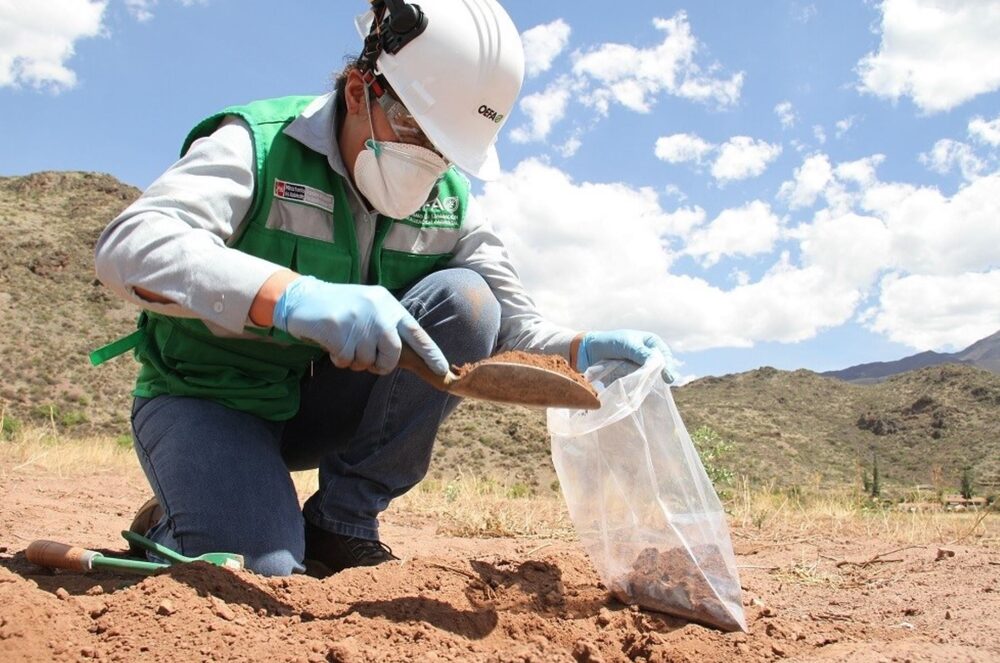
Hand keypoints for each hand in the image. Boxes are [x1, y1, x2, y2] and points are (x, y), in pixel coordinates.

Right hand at [272, 276, 447, 375]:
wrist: (304, 297)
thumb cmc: (342, 308)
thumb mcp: (370, 308)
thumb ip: (388, 327)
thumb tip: (406, 357)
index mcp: (389, 304)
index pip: (416, 332)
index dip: (431, 353)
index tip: (442, 370)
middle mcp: (377, 311)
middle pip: (393, 354)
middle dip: (382, 364)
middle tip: (370, 363)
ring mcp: (357, 319)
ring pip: (367, 360)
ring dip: (355, 361)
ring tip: (345, 344)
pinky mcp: (337, 329)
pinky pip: (346, 361)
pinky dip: (339, 359)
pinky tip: (332, 345)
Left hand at [577, 330, 674, 382]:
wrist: (589, 352)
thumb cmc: (610, 342)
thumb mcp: (627, 344)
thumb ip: (641, 353)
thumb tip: (657, 364)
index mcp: (651, 344)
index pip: (664, 356)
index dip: (667, 367)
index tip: (668, 378)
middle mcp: (648, 357)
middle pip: (657, 371)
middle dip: (650, 375)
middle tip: (646, 379)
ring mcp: (639, 369)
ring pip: (646, 379)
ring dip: (638, 379)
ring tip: (627, 375)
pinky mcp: (631, 379)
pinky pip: (636, 386)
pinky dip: (631, 386)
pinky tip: (624, 383)